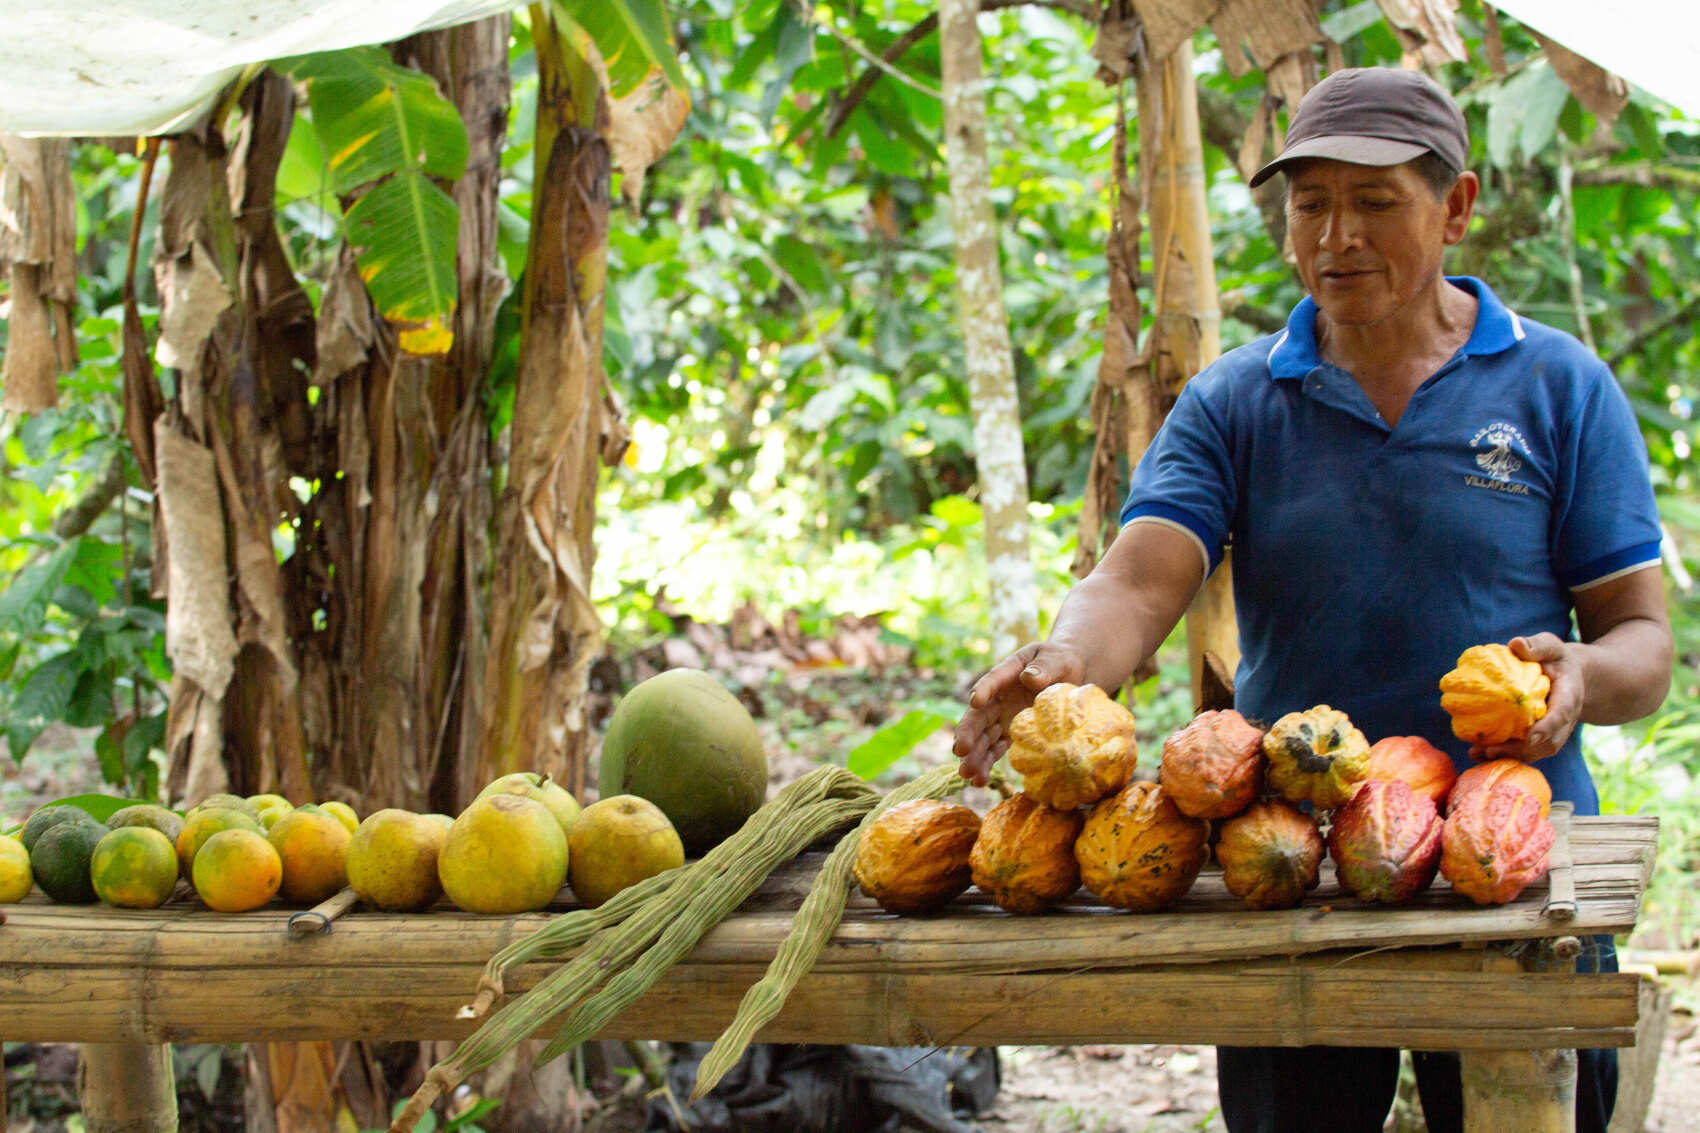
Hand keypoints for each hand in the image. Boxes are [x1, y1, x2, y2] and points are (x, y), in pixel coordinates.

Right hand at [953, 643, 1086, 785]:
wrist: (1072, 675)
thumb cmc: (1062, 661)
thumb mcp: (1057, 659)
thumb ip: (1045, 667)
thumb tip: (1030, 677)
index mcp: (1008, 673)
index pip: (992, 680)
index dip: (983, 690)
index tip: (975, 701)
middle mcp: (999, 697)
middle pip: (979, 715)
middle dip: (968, 734)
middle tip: (961, 751)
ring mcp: (1003, 716)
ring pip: (984, 737)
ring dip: (975, 756)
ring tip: (968, 775)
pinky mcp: (1011, 733)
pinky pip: (996, 749)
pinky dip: (988, 764)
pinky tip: (980, 781)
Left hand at [1471, 633, 1580, 761]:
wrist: (1566, 677)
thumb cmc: (1554, 659)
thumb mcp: (1551, 646)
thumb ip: (1537, 645)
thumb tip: (1515, 644)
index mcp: (1570, 697)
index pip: (1561, 715)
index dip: (1548, 727)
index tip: (1531, 736)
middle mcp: (1564, 721)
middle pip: (1548, 742)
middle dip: (1522, 750)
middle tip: (1492, 749)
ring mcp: (1552, 732)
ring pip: (1534, 751)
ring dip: (1508, 756)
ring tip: (1479, 753)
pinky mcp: (1538, 738)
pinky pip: (1522, 750)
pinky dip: (1502, 753)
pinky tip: (1475, 752)